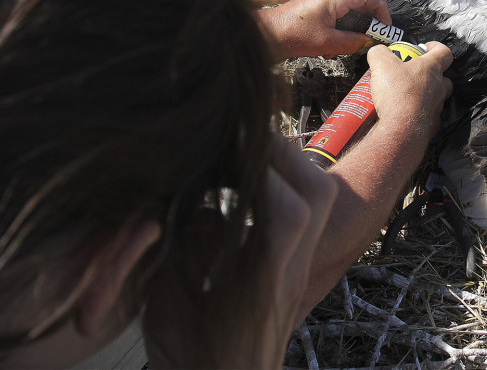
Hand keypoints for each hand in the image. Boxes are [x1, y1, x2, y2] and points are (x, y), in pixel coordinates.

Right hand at [143, 135, 335, 367]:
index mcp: (259, 287)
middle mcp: (289, 272)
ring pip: (320, 197)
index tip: (226, 148)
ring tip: (242, 152)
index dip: (262, 173)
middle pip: (317, 195)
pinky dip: (281, 181)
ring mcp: (298, 268)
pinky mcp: (295, 265)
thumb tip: (186, 204)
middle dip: (279, 154)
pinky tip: (244, 180)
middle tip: (236, 138)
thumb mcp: (166, 312)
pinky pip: (307, 208)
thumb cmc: (191, 363)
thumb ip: (177, 255)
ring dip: (285, 163)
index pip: (287, 216)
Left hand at [257, 0, 391, 59]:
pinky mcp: (315, 8)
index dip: (381, 8)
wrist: (267, 35)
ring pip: (348, 11)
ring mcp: (321, 0)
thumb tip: (368, 42)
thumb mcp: (327, 43)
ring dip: (352, 28)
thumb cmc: (293, 35)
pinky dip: (340, 29)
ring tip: (345, 46)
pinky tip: (330, 47)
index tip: (385, 25)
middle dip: (368, 21)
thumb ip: (352, 42)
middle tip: (371, 38)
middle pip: (359, 1)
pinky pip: (336, 15)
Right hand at [367, 41, 452, 142]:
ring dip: (424, 95)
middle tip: (413, 75)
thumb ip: (379, 53)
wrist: (401, 129)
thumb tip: (378, 52)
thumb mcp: (381, 64)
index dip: (435, 47)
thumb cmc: (396, 93)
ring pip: (435, 97)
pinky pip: (427, 116)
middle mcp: (439, 87)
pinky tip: (404, 114)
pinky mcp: (431, 125)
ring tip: (406, 95)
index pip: (444, 52)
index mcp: (431, 68)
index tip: (424, 48)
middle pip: (443, 77)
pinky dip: (418, 113)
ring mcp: (437, 107)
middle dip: (430, 74)